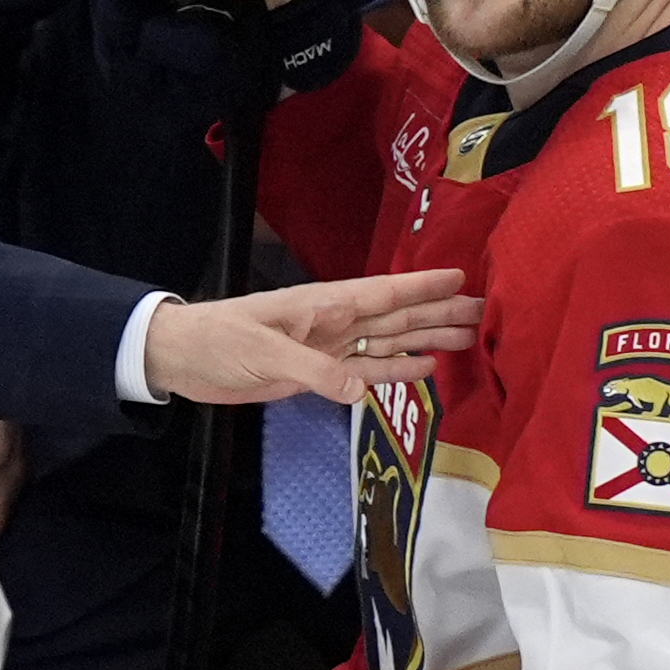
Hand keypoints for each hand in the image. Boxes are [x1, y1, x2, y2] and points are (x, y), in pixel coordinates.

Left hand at [143, 269, 481, 406]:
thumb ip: (313, 370)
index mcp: (323, 304)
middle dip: (441, 313)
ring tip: (471, 338)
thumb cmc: (218, 341)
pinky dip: (396, 370)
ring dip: (428, 339)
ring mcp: (329, 347)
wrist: (182, 360)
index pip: (383, 292)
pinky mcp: (318, 374)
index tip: (463, 278)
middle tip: (488, 313)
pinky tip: (427, 367)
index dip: (422, 286)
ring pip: (389, 341)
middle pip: (397, 316)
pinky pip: (366, 371)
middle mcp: (334, 322)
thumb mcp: (263, 352)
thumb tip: (358, 391)